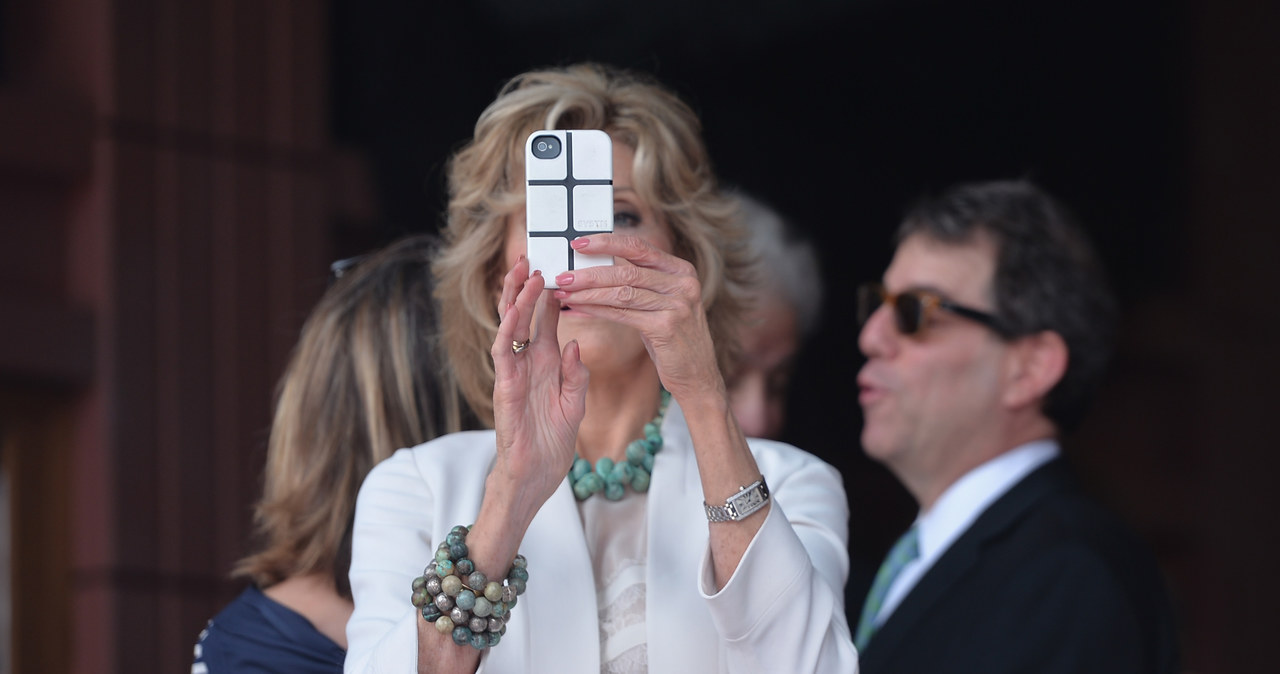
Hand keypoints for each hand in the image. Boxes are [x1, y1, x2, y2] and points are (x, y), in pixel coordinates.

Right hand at [489, 256, 590, 507]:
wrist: (535, 478)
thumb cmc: (551, 444)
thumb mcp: (574, 405)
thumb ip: (576, 375)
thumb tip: (575, 343)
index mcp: (546, 365)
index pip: (545, 322)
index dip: (549, 295)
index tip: (557, 266)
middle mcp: (527, 364)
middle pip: (524, 316)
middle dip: (525, 286)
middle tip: (531, 255)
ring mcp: (513, 375)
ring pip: (510, 327)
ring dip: (515, 299)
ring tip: (522, 272)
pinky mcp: (504, 389)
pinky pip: (503, 355)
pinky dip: (507, 332)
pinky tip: (513, 312)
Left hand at [551, 233, 723, 400]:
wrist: (696, 375)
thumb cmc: (672, 338)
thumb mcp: (663, 303)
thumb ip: (641, 284)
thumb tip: (597, 268)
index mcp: (682, 270)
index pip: (639, 247)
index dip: (606, 243)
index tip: (578, 243)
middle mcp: (683, 283)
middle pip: (626, 270)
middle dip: (589, 272)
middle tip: (562, 275)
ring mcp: (677, 305)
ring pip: (622, 292)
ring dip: (587, 292)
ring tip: (563, 293)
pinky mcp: (667, 327)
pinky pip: (622, 314)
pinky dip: (596, 310)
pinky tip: (578, 308)